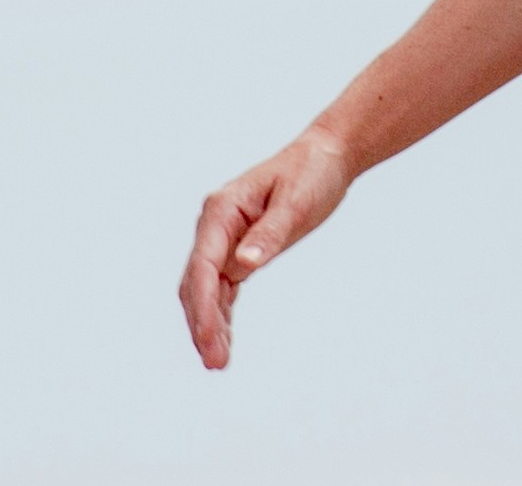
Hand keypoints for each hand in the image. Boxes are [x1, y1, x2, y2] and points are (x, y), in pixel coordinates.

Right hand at [178, 128, 354, 368]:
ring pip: (206, 289)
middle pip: (197, 282)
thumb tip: (244, 265)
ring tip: (218, 362)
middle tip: (215, 363)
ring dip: (208, 324)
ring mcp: (223, 238)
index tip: (208, 339)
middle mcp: (215, 225)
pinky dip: (221, 313)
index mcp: (221, 210)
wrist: (324, 157)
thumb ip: (269, 234)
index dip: (203, 306)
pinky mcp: (238, 249)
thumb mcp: (296, 203)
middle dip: (201, 323)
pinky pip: (223, 287)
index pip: (203, 266)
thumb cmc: (311, 173)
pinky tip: (223, 341)